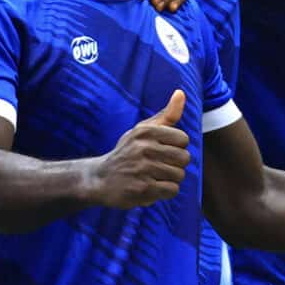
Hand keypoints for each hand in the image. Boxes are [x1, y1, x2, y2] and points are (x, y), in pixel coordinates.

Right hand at [90, 90, 189, 208]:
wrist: (100, 178)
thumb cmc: (127, 152)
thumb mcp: (142, 130)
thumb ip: (166, 115)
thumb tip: (181, 93)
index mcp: (145, 131)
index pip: (183, 139)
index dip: (177, 147)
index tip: (163, 151)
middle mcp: (143, 148)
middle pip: (184, 158)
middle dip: (176, 165)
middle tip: (160, 166)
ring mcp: (142, 168)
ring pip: (179, 175)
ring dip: (170, 179)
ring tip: (154, 177)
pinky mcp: (142, 188)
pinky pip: (172, 190)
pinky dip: (165, 191)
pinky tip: (152, 187)